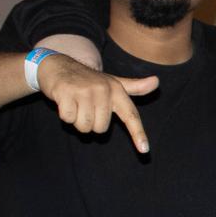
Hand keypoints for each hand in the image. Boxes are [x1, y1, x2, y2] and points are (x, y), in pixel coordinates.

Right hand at [37, 53, 157, 153]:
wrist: (59, 65)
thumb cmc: (88, 80)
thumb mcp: (112, 82)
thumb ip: (134, 87)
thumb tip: (157, 81)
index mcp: (117, 90)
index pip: (131, 115)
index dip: (138, 134)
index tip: (144, 150)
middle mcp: (103, 90)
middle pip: (101, 128)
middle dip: (91, 123)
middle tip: (85, 108)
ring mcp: (84, 91)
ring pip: (84, 126)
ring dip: (77, 121)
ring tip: (76, 105)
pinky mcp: (66, 93)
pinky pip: (68, 118)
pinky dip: (65, 115)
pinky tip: (65, 102)